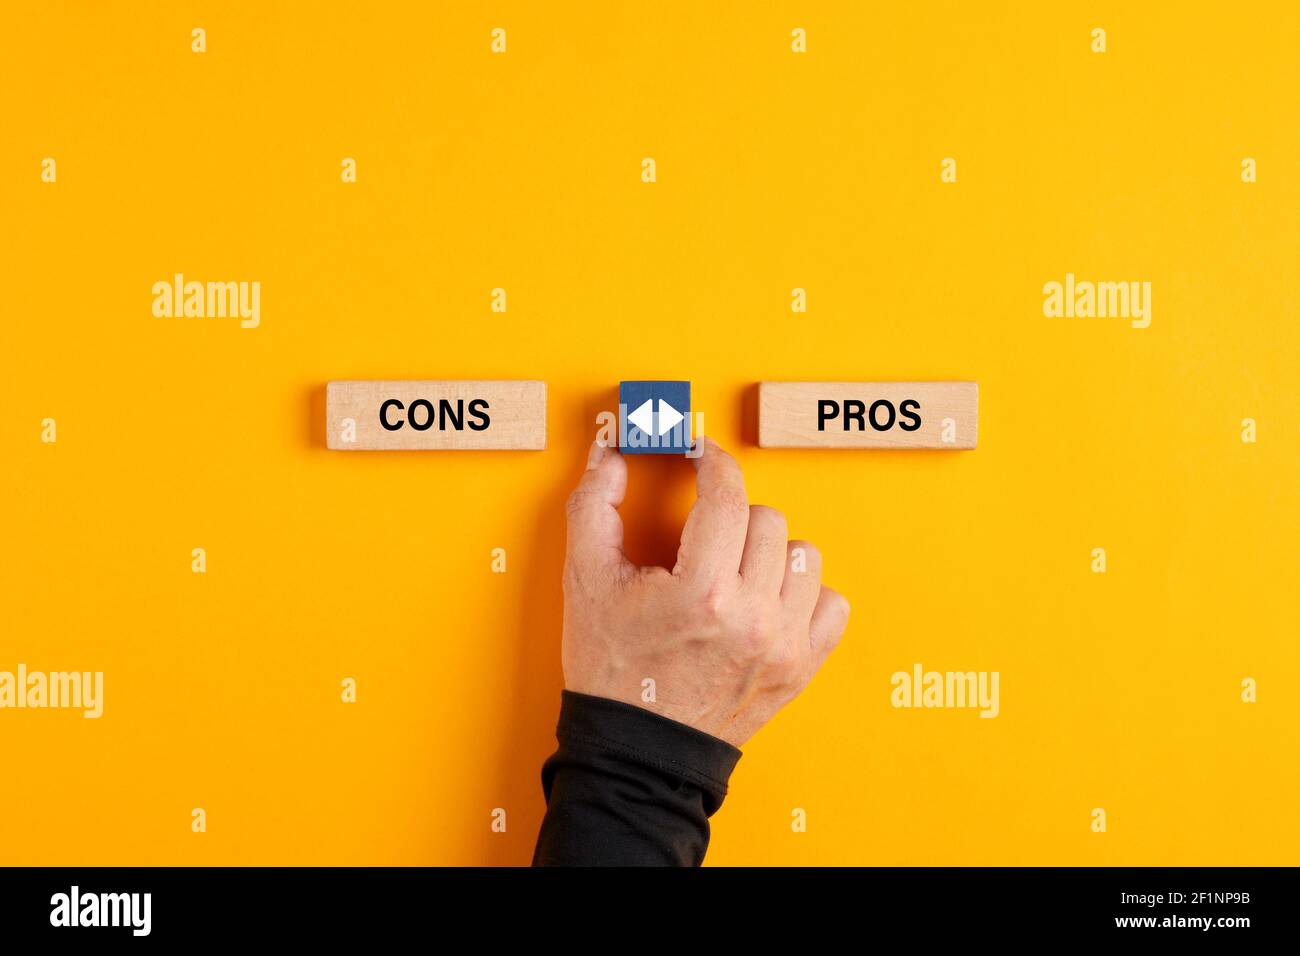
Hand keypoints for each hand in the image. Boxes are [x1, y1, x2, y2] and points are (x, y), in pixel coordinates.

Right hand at [561, 436, 849, 746]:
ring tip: (734, 570)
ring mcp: (784, 646)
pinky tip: (766, 599)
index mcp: (702, 594)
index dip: (713, 461)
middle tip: (702, 538)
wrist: (638, 751)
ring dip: (769, 552)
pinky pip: (831, 602)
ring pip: (804, 554)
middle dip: (731, 516)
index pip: (728, 496)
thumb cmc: (612, 670)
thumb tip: (610, 451)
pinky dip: (803, 593)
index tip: (702, 456)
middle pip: (767, 519)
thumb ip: (594, 505)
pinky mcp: (802, 668)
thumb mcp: (586, 581)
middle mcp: (753, 620)